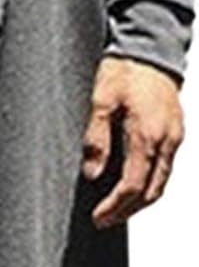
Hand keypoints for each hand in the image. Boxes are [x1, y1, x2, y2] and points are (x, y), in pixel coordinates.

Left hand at [81, 54, 184, 228]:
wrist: (151, 46)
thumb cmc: (126, 68)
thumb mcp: (100, 98)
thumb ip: (96, 137)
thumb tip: (91, 172)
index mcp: (147, 135)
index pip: (132, 186)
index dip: (114, 207)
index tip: (98, 218)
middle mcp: (166, 141)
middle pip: (151, 192)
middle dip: (127, 211)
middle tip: (105, 220)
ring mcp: (174, 137)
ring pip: (161, 182)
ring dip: (140, 200)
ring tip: (117, 208)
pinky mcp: (175, 131)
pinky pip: (165, 167)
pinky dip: (150, 182)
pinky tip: (134, 182)